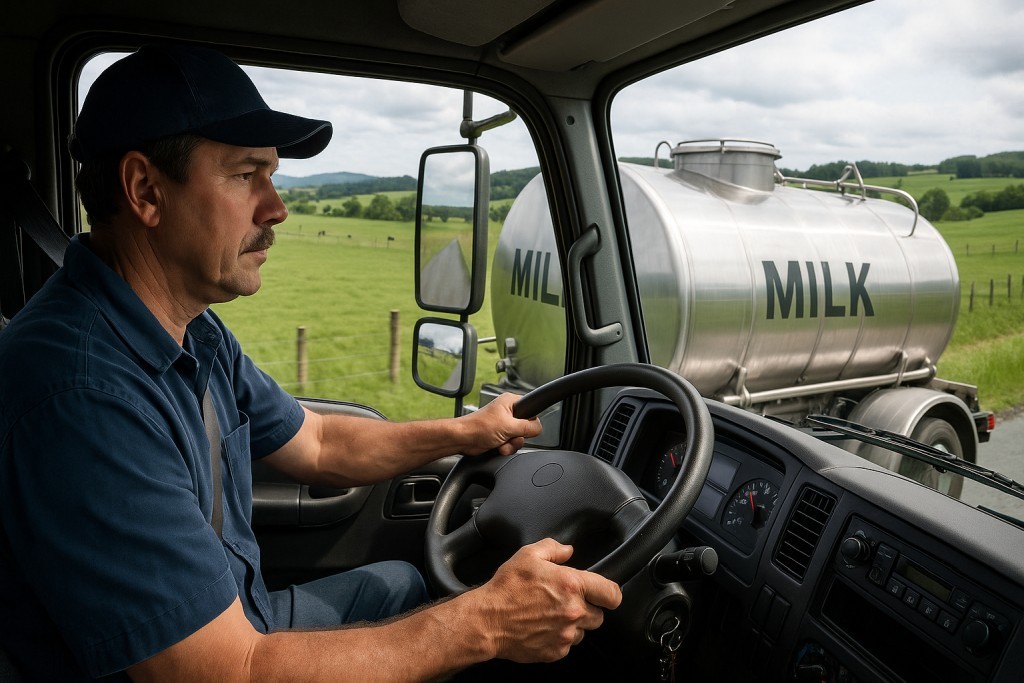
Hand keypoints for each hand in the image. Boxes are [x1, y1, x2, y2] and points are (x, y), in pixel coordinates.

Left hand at [461, 393, 541, 456]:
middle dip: (518, 436)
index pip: (532, 410)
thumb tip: (539, 428)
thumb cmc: (479, 427)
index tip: (523, 427)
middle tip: (510, 436)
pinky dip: (506, 448)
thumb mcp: (509, 426)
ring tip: (501, 443)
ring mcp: (504, 425)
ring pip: (519, 438)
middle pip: (526, 427)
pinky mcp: (500, 436)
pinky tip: (498, 447)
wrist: (463, 439)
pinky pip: (511, 444)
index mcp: (511, 402)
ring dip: (512, 444)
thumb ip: (528, 427)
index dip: (529, 421)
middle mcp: (508, 412)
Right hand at [473, 538, 621, 662]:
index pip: (612, 594)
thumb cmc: (506, 589)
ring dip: (574, 624)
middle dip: (587, 608)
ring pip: (584, 631)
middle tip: (566, 601)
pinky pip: (568, 645)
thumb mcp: (528, 555)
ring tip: (551, 614)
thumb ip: (553, 548)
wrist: (487, 620)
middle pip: (599, 615)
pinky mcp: (556, 652)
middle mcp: (573, 612)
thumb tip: (568, 550)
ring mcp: (565, 634)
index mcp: (571, 586)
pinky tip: (543, 627)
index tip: (605, 594)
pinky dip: (560, 638)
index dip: (610, 593)